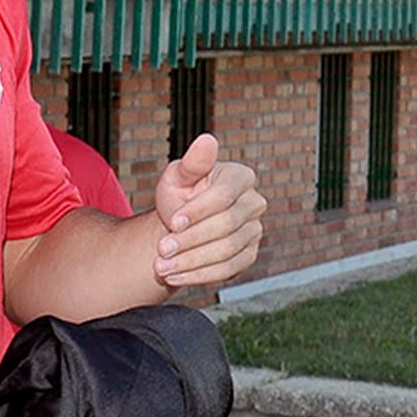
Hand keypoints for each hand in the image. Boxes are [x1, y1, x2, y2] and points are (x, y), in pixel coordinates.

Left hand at [151, 133, 266, 288]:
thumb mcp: (178, 176)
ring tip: (162, 266)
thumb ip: (193, 162)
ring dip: (191, 262)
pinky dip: (199, 275)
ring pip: (227, 251)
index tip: (172, 222)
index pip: (225, 195)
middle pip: (226, 226)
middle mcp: (253, 203)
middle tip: (162, 249)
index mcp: (240, 177)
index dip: (198, 210)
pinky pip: (228, 269)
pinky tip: (176, 276)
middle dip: (190, 240)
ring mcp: (254, 230)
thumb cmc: (180, 194)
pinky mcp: (249, 254)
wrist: (179, 225)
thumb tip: (207, 140)